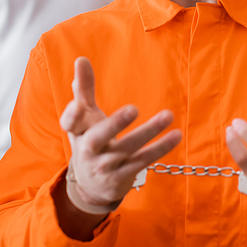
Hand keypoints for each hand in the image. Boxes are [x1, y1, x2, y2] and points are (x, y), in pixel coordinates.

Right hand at [59, 57, 181, 208]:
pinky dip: (160, 148)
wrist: (91, 186)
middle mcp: (88, 150)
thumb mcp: (83, 119)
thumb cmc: (89, 141)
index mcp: (77, 132)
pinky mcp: (122, 176)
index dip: (72, 113)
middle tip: (134, 109)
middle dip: (115, 124)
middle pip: (98, 138)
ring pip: (128, 148)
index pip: (70, 122)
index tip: (79, 104)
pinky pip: (143, 161)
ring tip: (168, 115)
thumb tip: (81, 60)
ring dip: (149, 131)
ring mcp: (105, 165)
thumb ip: (83, 91)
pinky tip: (176, 135)